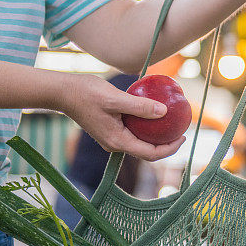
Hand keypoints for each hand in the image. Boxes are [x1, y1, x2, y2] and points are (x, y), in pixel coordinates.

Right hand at [59, 75, 185, 160]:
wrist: (62, 92)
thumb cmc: (86, 93)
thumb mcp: (115, 98)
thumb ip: (139, 106)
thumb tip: (164, 112)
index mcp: (117, 141)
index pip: (150, 154)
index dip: (170, 148)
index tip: (184, 137)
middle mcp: (115, 144)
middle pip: (147, 152)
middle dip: (167, 144)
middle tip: (181, 130)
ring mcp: (112, 138)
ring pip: (140, 143)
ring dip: (157, 137)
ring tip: (171, 124)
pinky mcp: (110, 129)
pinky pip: (133, 133)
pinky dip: (146, 128)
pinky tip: (153, 114)